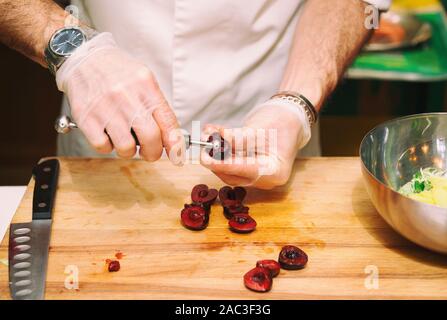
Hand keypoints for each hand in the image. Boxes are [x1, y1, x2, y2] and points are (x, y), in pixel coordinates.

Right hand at [56, 33, 179, 160]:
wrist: (84, 58)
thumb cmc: (117, 72)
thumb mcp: (144, 80)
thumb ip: (157, 107)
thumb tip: (171, 138)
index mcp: (146, 86)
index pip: (168, 122)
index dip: (175, 144)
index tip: (176, 155)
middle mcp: (127, 96)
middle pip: (150, 138)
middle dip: (153, 153)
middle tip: (149, 153)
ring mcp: (106, 107)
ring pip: (126, 147)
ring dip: (128, 151)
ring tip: (125, 140)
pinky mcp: (86, 117)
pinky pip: (103, 146)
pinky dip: (107, 147)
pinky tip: (108, 135)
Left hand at [200, 99, 310, 188]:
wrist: (290, 118)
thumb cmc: (281, 121)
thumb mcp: (257, 129)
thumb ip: (235, 137)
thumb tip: (214, 137)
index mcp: (275, 172)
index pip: (244, 170)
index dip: (223, 165)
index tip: (206, 158)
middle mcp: (267, 179)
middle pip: (234, 176)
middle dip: (216, 161)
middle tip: (203, 146)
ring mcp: (259, 177)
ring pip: (230, 173)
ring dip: (217, 157)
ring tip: (208, 138)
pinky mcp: (250, 171)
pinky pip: (232, 166)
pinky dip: (222, 154)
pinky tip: (215, 139)